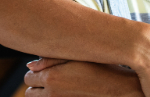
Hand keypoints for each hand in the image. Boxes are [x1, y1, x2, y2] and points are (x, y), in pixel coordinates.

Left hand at [25, 59, 142, 96]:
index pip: (28, 77)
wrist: (122, 90)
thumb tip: (30, 65)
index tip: (44, 69)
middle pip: (29, 93)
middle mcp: (52, 95)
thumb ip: (51, 59)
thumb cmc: (103, 70)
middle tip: (49, 79)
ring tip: (58, 87)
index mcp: (52, 78)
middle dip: (36, 85)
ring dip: (43, 94)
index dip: (36, 72)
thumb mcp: (77, 57)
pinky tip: (66, 92)